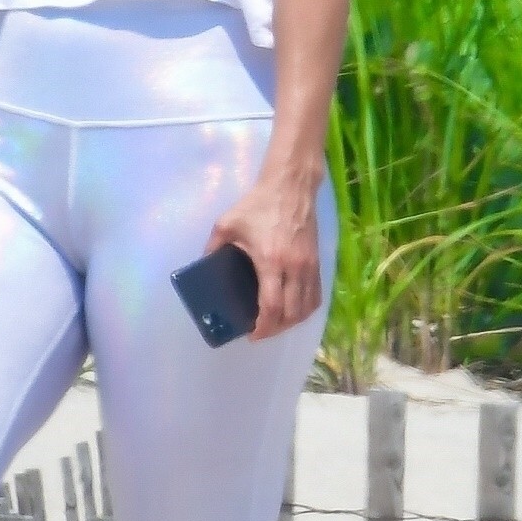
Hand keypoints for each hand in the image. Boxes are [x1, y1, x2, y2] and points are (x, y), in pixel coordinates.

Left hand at [206, 169, 322, 341]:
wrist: (291, 186)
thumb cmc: (258, 204)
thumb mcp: (227, 224)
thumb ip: (212, 247)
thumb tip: (203, 267)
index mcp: (271, 261)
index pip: (272, 306)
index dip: (263, 327)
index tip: (252, 334)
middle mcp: (294, 268)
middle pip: (291, 313)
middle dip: (275, 329)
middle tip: (260, 331)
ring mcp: (309, 266)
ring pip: (307, 308)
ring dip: (292, 321)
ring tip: (276, 323)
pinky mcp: (318, 261)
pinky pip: (317, 295)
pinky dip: (306, 309)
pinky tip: (294, 310)